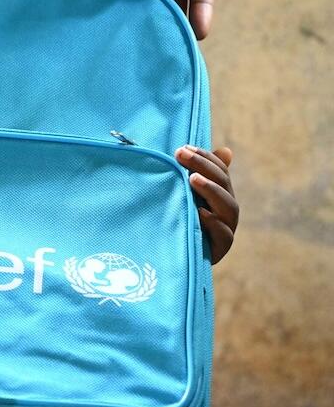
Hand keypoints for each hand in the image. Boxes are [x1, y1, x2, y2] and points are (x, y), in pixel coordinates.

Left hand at [175, 145, 237, 263]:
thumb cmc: (183, 222)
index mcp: (220, 194)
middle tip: (181, 154)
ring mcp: (226, 229)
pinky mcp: (220, 250)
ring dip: (211, 191)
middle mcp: (227, 210)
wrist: (177, 260)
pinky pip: (223, 236)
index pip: (219, 170)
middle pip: (223, 184)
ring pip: (228, 207)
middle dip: (203, 166)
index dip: (205, 157)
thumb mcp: (188, 197)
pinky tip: (200, 213)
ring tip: (192, 179)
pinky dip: (213, 223)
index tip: (184, 146)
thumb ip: (200, 175)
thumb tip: (226, 151)